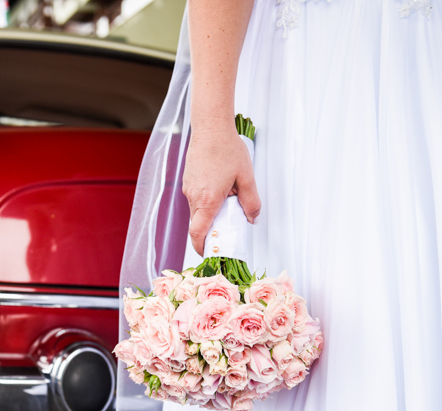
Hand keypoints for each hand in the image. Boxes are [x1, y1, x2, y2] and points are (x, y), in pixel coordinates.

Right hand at [182, 126, 261, 255]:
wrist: (210, 127)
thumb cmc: (226, 148)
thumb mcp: (246, 177)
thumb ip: (251, 202)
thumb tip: (252, 218)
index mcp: (207, 200)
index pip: (198, 233)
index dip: (201, 247)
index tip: (208, 252)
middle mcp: (194, 197)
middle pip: (198, 224)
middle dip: (210, 231)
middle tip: (226, 229)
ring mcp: (189, 188)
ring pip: (197, 211)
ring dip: (210, 213)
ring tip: (227, 200)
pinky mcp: (188, 180)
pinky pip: (196, 198)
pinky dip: (206, 201)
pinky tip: (220, 188)